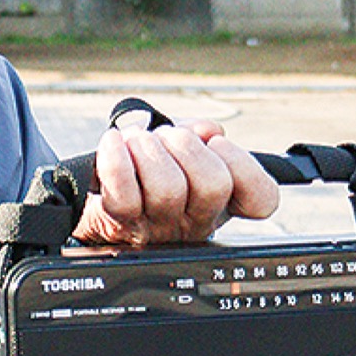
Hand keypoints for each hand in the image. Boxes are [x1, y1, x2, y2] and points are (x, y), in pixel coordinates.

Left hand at [72, 119, 278, 246]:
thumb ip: (199, 137)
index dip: (243, 165)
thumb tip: (208, 130)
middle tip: (166, 138)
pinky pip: (124, 193)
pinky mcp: (120, 221)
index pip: (261, 199)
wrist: (94, 205)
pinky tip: (114, 143)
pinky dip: (116, 158)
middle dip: (186, 145)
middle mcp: (193, 221)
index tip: (216, 143)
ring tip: (136, 142)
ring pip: (168, 188)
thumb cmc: (141, 174)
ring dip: (148, 148)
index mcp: (218, 204)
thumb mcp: (177, 152)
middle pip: (214, 185)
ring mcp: (157, 225)